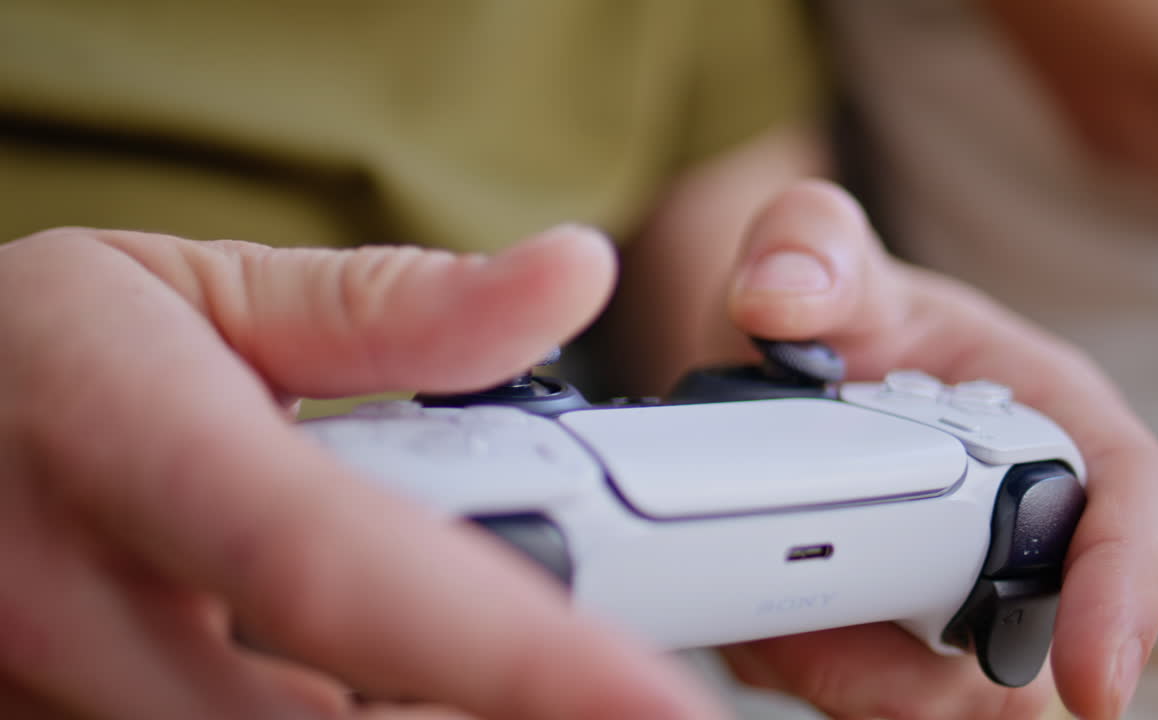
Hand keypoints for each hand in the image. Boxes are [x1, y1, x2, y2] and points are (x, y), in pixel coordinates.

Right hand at [0, 227, 724, 719]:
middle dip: (491, 714)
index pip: (338, 568)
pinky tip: (389, 690)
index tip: (664, 703)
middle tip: (615, 690)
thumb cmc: (38, 351)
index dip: (515, 653)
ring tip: (498, 668)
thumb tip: (572, 275)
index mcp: (123, 449)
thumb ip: (396, 306)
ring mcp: (42, 703)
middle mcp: (66, 610)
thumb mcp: (201, 291)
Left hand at [721, 181, 1157, 718]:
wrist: (778, 357)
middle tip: (829, 627)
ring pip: (937, 687)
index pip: (1134, 504)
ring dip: (845, 666)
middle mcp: (1017, 514)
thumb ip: (809, 245)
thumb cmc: (840, 310)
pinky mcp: (889, 631)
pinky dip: (800, 661)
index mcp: (1048, 412)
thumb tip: (780, 296)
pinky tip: (757, 603)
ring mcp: (953, 583)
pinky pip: (857, 688)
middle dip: (934, 661)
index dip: (1128, 591)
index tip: (1093, 677)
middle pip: (1030, 634)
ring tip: (773, 591)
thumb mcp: (825, 255)